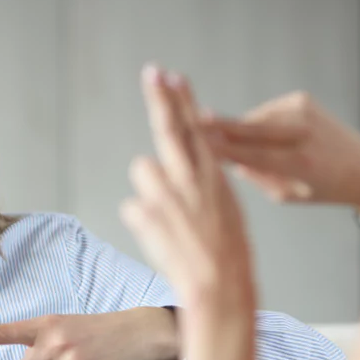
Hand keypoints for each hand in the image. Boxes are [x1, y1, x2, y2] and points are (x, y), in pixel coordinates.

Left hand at [119, 65, 255, 317]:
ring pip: (143, 170)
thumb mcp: (224, 212)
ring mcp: (167, 193)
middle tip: (151, 72)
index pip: (196, 128)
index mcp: (213, 176)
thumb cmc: (226, 255)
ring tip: (169, 217)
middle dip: (160, 98)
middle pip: (170, 128)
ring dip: (150, 188)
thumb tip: (176, 172)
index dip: (184, 100)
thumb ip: (200, 187)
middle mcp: (190, 177)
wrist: (219, 288)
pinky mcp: (146, 212)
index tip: (173, 76)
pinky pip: (134, 208)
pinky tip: (161, 237)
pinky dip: (142, 220)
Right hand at [201, 92, 359, 221]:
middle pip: (249, 128)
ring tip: (219, 138)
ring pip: (254, 118)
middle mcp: (303, 132)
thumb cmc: (324, 188)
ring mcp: (303, 111)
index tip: (198, 144)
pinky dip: (255, 122)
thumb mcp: (287, 194)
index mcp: (301, 163)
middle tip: (190, 119)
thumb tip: (224, 158)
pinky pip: (264, 111)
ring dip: (236, 128)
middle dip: (218, 125)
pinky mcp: (301, 99)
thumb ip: (256, 176)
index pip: (252, 155)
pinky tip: (255, 134)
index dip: (223, 149)